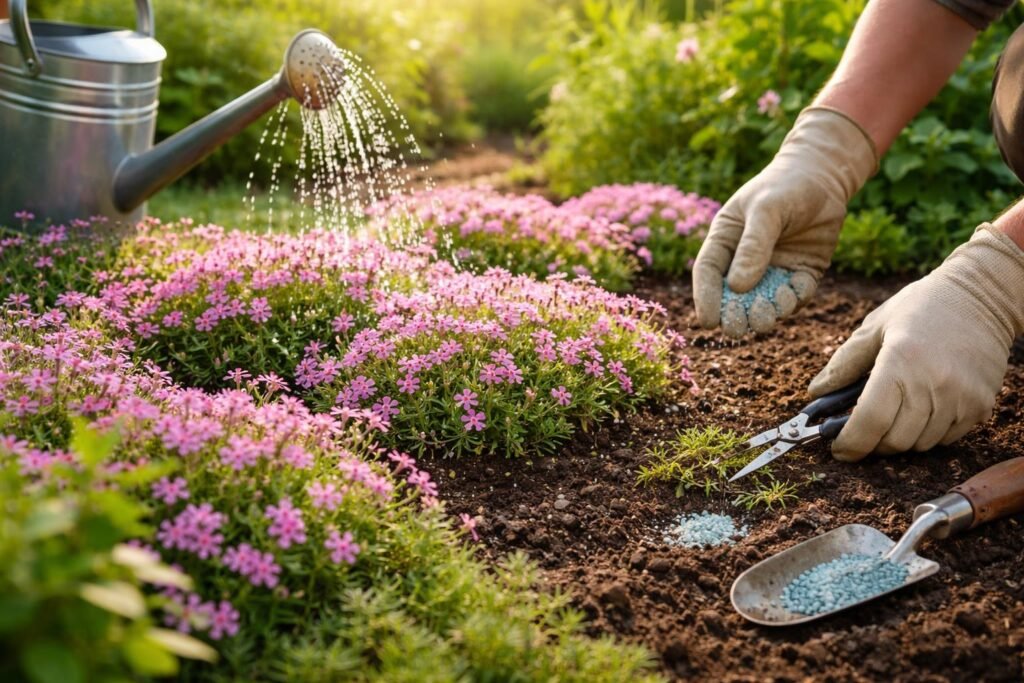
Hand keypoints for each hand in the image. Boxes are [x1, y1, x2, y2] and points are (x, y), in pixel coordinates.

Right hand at [693, 107, 876, 335]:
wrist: (824, 177)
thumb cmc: (785, 186)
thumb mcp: (766, 210)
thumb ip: (753, 246)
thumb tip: (737, 287)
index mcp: (725, 241)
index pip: (708, 274)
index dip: (705, 299)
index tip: (709, 322)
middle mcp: (744, 261)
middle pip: (733, 297)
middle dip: (736, 314)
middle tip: (740, 326)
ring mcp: (773, 270)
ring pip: (764, 303)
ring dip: (767, 313)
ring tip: (772, 308)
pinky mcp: (799, 274)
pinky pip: (795, 297)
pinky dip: (796, 299)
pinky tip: (799, 284)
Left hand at [809, 225, 1023, 460]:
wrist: (981, 298)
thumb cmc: (922, 307)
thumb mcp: (875, 327)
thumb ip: (843, 363)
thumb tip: (815, 392)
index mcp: (900, 361)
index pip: (870, 421)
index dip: (850, 443)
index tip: (839, 450)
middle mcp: (933, 383)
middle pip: (894, 440)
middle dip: (872, 442)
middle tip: (863, 429)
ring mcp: (961, 398)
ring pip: (919, 444)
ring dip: (900, 438)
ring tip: (894, 413)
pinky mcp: (980, 406)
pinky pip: (946, 439)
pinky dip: (927, 434)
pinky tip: (922, 409)